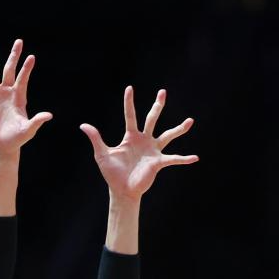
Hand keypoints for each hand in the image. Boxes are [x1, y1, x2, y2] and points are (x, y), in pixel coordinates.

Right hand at [0, 39, 52, 155]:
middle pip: (9, 70)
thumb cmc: (18, 138)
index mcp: (19, 97)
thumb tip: (49, 115)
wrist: (3, 144)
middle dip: (13, 56)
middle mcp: (8, 92)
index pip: (23, 79)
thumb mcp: (28, 130)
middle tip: (19, 41)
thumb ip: (37, 121)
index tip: (31, 57)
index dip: (26, 69)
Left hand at [81, 87, 197, 199]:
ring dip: (179, 129)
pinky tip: (195, 158)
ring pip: (168, 135)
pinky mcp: (158, 162)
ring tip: (190, 121)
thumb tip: (83, 125)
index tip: (129, 88)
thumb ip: (96, 138)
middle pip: (152, 119)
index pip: (130, 116)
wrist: (121, 190)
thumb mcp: (102, 154)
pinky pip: (174, 159)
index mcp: (130, 137)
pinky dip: (184, 159)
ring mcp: (153, 150)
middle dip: (157, 106)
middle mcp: (144, 140)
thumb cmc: (112, 173)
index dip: (129, 102)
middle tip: (162, 92)